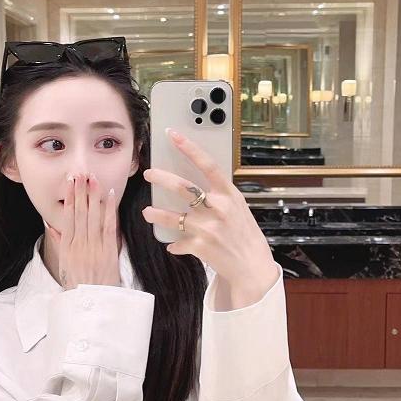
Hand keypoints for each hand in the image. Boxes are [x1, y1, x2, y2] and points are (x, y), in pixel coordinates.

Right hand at [46, 172, 121, 290]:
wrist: (92, 302)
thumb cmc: (78, 284)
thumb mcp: (64, 264)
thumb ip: (60, 243)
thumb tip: (52, 225)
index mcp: (67, 247)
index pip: (68, 217)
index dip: (70, 199)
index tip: (70, 183)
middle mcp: (80, 244)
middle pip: (80, 213)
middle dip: (80, 192)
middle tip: (80, 174)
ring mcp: (94, 247)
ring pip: (93, 216)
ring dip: (93, 196)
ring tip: (93, 179)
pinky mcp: (108, 251)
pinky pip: (109, 226)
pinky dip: (109, 210)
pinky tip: (109, 196)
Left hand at [141, 129, 276, 287]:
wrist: (252, 266)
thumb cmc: (245, 234)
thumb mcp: (238, 208)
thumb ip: (219, 195)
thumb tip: (194, 183)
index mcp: (229, 194)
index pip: (207, 165)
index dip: (189, 148)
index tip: (173, 135)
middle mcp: (218, 208)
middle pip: (183, 188)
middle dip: (161, 178)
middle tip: (149, 173)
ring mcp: (208, 228)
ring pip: (173, 217)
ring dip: (156, 214)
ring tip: (148, 212)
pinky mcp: (200, 246)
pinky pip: (178, 242)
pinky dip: (175, 244)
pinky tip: (173, 244)